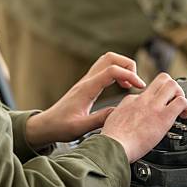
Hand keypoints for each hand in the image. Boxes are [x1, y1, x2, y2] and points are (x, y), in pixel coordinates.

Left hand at [26, 52, 145, 147]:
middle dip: (128, 65)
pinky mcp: (88, 84)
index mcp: (87, 89)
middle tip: (136, 82)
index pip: (112, 71)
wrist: (46, 125)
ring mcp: (87, 80)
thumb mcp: (80, 128)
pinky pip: (105, 69)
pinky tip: (121, 86)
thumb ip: (100, 119)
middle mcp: (87, 80)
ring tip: (130, 83)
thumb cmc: (60, 127)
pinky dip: (117, 72)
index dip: (130, 75)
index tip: (140, 87)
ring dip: (123, 67)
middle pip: (111, 58)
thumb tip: (120, 113)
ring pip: (108, 60)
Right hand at [101, 73, 186, 162]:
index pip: (148, 91)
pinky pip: (181, 102)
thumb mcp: (113, 120)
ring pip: (173, 84)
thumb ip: (123, 114)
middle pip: (162, 78)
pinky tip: (185, 115)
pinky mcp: (163, 116)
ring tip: (180, 107)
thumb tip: (128, 117)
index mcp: (131, 100)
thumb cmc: (113, 140)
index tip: (159, 109)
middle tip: (174, 100)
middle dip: (172, 87)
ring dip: (180, 94)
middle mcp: (143, 99)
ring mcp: (153, 106)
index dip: (156, 99)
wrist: (113, 147)